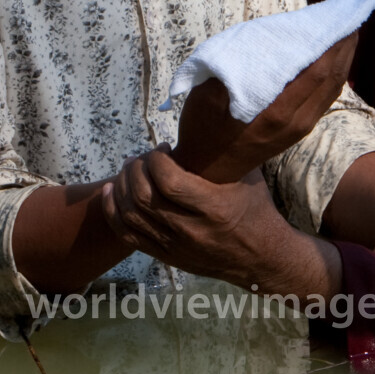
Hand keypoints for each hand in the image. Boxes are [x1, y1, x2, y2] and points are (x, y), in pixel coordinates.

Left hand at [101, 150, 339, 292]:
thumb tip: (208, 115)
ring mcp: (175, 247)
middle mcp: (191, 230)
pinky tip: (114, 190)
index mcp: (213, 208)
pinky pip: (127, 234)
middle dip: (136, 168)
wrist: (261, 258)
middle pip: (143, 196)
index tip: (163, 148)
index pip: (168, 181)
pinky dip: (113, 210)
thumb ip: (225, 152)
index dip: (156, 159)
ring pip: (130, 214)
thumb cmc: (256, 209)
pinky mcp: (165, 257)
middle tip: (144, 156)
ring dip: (123, 185)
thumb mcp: (248, 176)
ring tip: (131, 169)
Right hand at [171, 30, 358, 181]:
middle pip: (332, 78)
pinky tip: (333, 57)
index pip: (317, 72)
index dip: (334, 44)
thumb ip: (235, 71)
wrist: (208, 172)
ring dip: (343, 59)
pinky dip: (333, 75)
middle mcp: (297, 121)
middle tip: (350, 16)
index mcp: (277, 112)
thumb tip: (261, 43)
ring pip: (332, 88)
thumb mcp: (207, 96)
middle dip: (344, 46)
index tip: (340, 17)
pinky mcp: (300, 129)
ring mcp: (301, 128)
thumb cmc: (203, 128)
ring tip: (347, 31)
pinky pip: (325, 97)